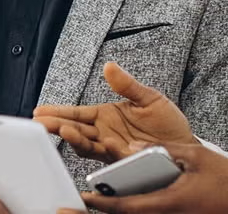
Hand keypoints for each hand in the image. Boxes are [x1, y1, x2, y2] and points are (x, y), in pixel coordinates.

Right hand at [34, 62, 194, 162]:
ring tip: (65, 131)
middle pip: (76, 130)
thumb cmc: (167, 124)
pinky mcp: (126, 162)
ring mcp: (114, 150)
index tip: (40, 111)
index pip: (77, 113)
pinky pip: (113, 158)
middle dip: (58, 126)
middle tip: (41, 124)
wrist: (187, 146)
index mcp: (106, 116)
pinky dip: (108, 151)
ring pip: (88, 147)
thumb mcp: (149, 98)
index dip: (58, 112)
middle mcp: (105, 134)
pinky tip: (104, 143)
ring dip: (76, 140)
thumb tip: (110, 66)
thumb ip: (127, 85)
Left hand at [79, 143, 227, 213]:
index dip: (99, 203)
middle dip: (97, 213)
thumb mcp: (195, 156)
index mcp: (169, 203)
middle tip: (69, 209)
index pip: (125, 207)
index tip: (79, 198)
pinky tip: (123, 203)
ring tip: (89, 205)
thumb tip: (132, 145)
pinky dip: (133, 210)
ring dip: (115, 212)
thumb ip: (162, 150)